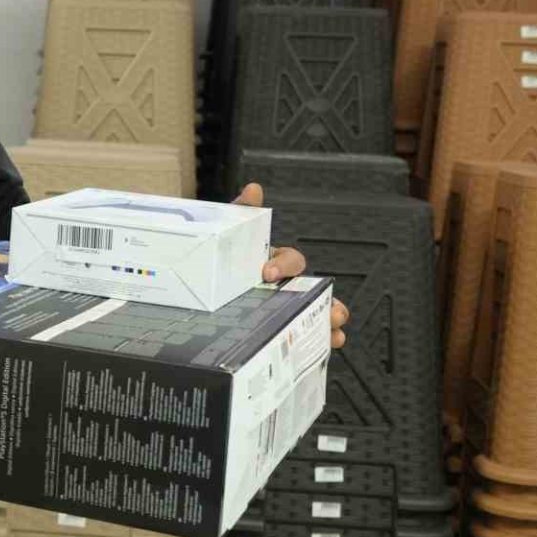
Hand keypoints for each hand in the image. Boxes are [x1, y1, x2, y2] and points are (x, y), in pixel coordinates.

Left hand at [234, 182, 349, 348]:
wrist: (199, 284)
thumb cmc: (223, 260)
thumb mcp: (230, 236)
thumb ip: (242, 213)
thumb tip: (254, 190)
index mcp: (273, 262)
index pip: (289, 260)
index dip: (284, 265)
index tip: (268, 273)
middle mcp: (284, 285)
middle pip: (313, 291)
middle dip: (327, 300)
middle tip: (332, 311)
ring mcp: (284, 307)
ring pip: (314, 314)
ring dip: (329, 322)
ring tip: (336, 333)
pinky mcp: (279, 328)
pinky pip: (301, 334)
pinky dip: (316, 341)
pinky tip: (325, 347)